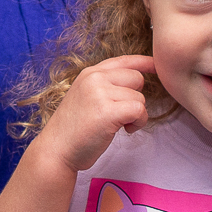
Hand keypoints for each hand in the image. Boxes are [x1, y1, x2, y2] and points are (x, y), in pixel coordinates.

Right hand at [34, 55, 153, 173]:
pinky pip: (139, 110)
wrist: (56, 151)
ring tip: (117, 125)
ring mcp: (100, 93)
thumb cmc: (73, 130)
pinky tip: (125, 130)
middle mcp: (94, 78)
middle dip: (135, 98)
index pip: (124, 60)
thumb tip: (136, 80)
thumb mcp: (86, 97)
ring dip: (135, 115)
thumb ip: (105, 86)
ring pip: (139, 97)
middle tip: (120, 115)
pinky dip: (138, 122)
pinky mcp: (107, 111)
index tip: (155, 67)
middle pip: (137, 78)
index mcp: (89, 73)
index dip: (143, 62)